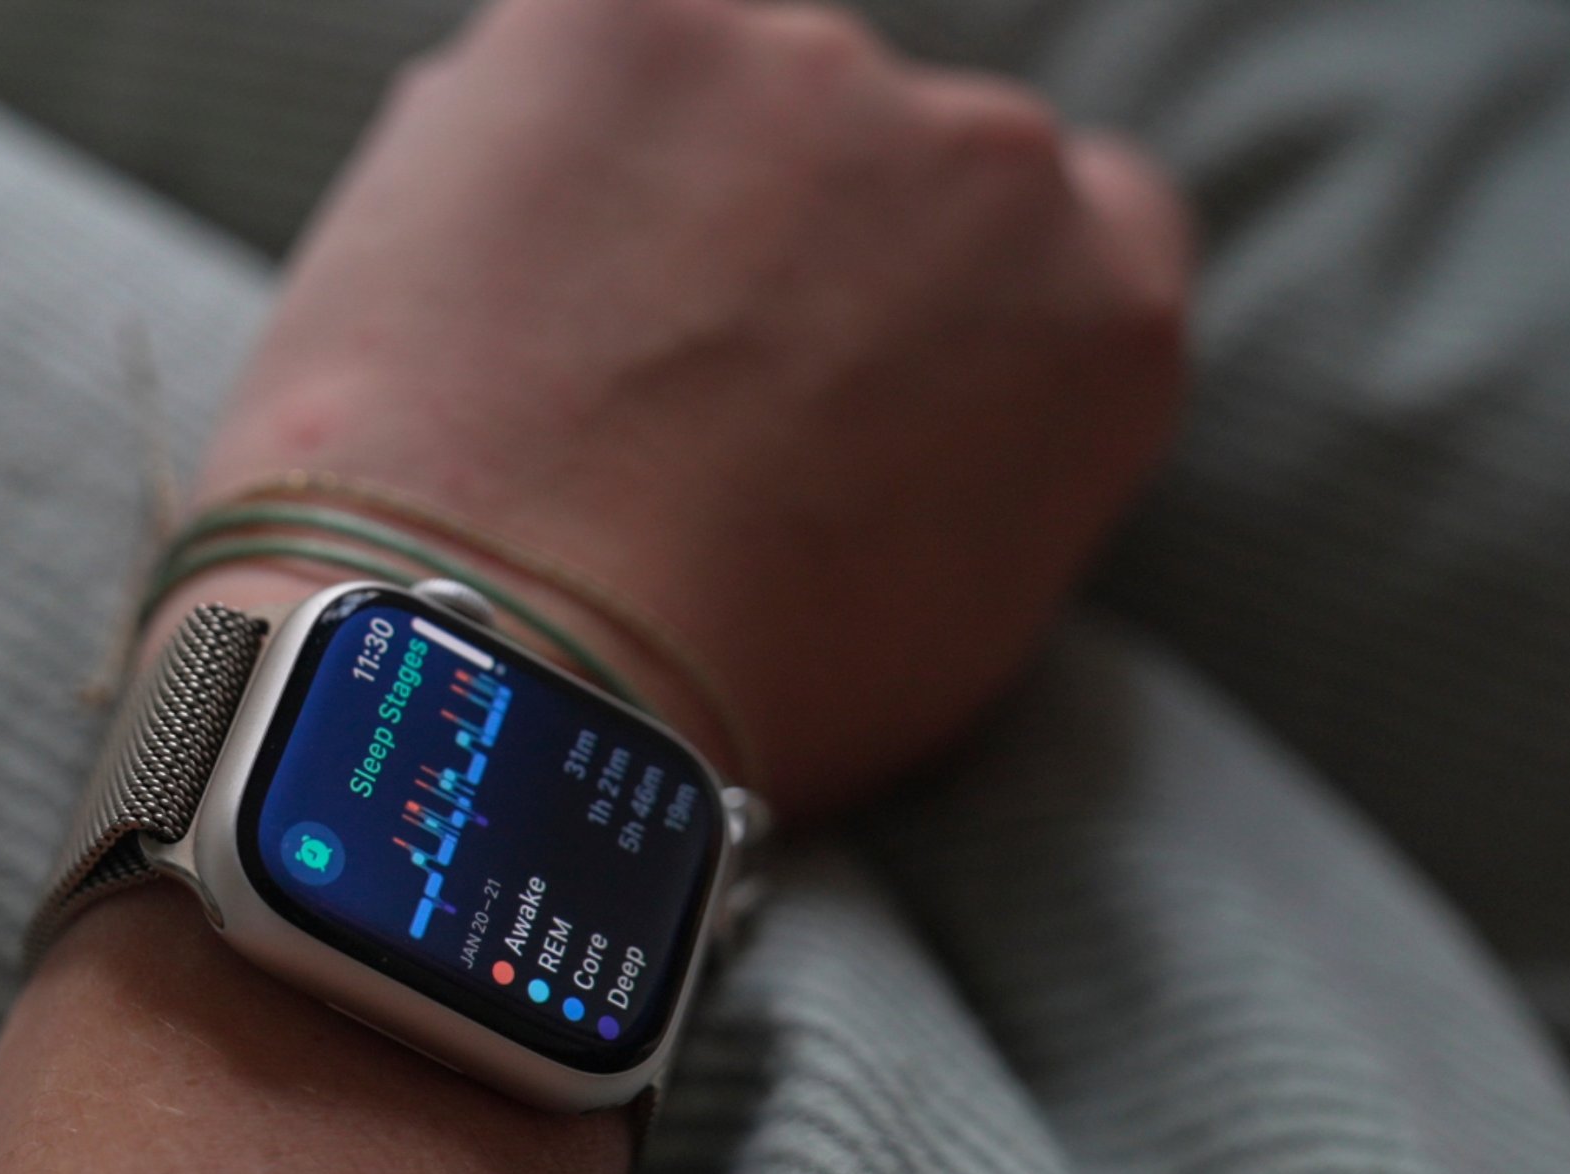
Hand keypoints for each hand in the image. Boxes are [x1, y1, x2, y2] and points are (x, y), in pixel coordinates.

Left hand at [188, 0, 1190, 812]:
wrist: (516, 672)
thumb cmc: (721, 708)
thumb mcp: (952, 627)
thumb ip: (982, 458)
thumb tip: (909, 411)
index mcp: (1106, 306)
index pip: (1078, 216)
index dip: (939, 280)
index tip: (846, 347)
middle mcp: (995, 156)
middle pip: (885, 153)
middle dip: (780, 238)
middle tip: (656, 380)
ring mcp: (805, 68)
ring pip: (718, 98)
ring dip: (646, 189)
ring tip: (535, 359)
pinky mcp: (614, 22)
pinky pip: (567, 59)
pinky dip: (515, 145)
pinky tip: (463, 285)